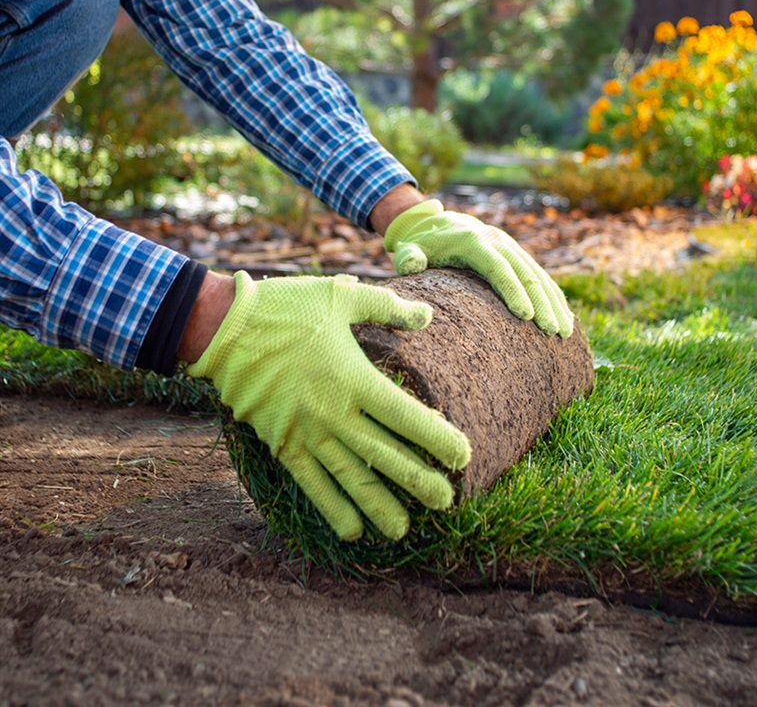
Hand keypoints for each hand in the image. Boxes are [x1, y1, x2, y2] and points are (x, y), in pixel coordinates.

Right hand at [186, 271, 469, 540]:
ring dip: (378, 505)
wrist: (223, 329)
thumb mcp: (341, 295)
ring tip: (404, 530)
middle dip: (417, 481)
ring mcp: (305, 433)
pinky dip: (331, 508)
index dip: (437, 439)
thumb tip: (427, 315)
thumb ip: (387, 306)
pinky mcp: (282, 444)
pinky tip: (352, 532)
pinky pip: (311, 483)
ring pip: (350, 477)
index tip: (463, 458)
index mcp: (353, 377)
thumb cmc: (286, 307)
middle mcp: (333, 413)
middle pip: (384, 455)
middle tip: (447, 502)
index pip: (405, 416)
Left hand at [384, 199, 574, 337]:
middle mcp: (498, 242)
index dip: (513, 291)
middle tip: (553, 332)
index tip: (526, 317)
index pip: (498, 268)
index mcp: (474, 242)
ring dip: (554, 304)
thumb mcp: (410, 249)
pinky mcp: (517, 255)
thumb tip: (412, 263)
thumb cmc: (421, 244)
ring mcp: (511, 248)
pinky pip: (541, 277)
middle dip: (542, 304)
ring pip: (538, 276)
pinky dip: (554, 297)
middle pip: (526, 274)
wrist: (437, 222)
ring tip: (565, 332)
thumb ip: (408, 256)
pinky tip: (566, 318)